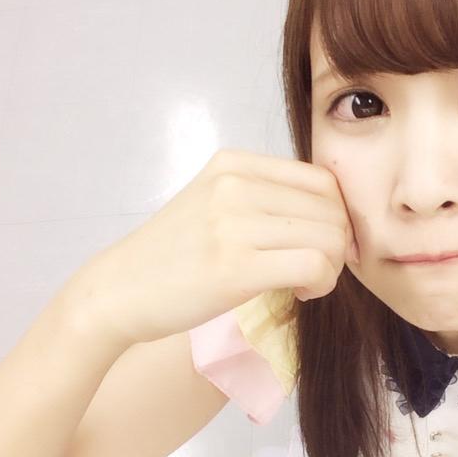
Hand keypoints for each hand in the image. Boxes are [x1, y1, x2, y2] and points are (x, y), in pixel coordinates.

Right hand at [67, 148, 357, 344]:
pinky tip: (300, 293)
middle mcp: (235, 184)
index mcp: (234, 163)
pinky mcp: (236, 266)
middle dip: (337, 246)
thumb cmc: (173, 255)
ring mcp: (233, 223)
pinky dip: (321, 284)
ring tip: (304, 283)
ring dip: (330, 268)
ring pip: (329, 237)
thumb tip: (335, 216)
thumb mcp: (214, 204)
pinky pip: (314, 266)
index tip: (325, 245)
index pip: (323, 180)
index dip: (339, 216)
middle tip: (314, 271)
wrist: (118, 291)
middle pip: (332, 209)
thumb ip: (265, 198)